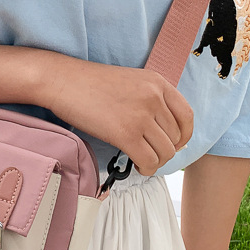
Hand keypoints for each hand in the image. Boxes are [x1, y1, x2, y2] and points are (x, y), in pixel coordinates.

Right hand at [43, 59, 192, 175]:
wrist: (63, 81)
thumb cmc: (89, 83)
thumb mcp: (130, 81)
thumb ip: (149, 98)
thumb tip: (162, 129)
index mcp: (157, 82)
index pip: (186, 116)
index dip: (184, 135)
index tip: (175, 143)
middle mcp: (154, 97)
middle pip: (175, 138)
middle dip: (165, 151)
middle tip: (150, 154)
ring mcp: (141, 115)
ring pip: (165, 152)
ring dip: (155, 162)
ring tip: (142, 161)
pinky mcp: (126, 133)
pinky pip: (149, 160)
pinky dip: (146, 168)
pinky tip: (136, 166)